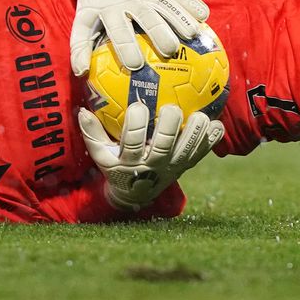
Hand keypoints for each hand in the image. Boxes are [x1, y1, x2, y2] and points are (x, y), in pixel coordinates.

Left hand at [66, 0, 208, 75]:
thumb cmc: (93, 4)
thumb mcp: (82, 21)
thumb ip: (80, 46)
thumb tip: (81, 72)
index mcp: (109, 9)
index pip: (118, 29)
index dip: (126, 45)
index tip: (135, 65)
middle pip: (146, 15)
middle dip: (158, 31)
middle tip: (169, 50)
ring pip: (165, 4)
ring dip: (179, 17)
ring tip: (193, 34)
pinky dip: (189, 3)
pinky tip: (204, 16)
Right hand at [78, 102, 223, 211]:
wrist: (137, 192)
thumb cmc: (116, 165)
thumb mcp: (100, 154)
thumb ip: (92, 134)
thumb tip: (81, 110)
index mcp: (131, 162)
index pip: (132, 143)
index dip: (135, 125)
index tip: (137, 107)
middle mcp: (153, 166)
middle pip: (164, 146)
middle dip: (169, 127)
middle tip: (172, 108)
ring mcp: (172, 167)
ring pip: (187, 151)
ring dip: (195, 133)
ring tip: (201, 116)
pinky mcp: (186, 166)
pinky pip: (201, 154)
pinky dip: (211, 141)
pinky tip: (217, 126)